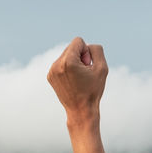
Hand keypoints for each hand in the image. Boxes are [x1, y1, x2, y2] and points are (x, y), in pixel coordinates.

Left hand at [48, 36, 109, 152]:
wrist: (81, 111)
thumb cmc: (93, 90)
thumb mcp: (102, 68)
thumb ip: (97, 50)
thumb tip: (87, 46)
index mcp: (68, 61)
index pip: (78, 41)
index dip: (87, 52)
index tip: (87, 65)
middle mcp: (56, 64)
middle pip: (71, 47)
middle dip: (80, 56)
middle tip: (84, 72)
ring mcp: (51, 71)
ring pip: (65, 55)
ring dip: (74, 62)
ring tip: (78, 78)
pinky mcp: (50, 76)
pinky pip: (60, 63)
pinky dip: (68, 69)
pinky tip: (72, 81)